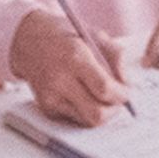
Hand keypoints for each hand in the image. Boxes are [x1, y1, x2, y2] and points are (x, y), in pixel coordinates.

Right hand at [9, 6, 134, 124]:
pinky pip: (75, 119)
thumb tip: (128, 84)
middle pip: (96, 114)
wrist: (30, 41)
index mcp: (75, 58)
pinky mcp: (45, 108)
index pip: (104, 89)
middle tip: (117, 100)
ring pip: (86, 121)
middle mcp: (60, 80)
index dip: (122, 95)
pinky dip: (85, 111)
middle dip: (113, 110)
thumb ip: (117, 58)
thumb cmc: (69, 37)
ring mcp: (50, 97)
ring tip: (101, 95)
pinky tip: (83, 95)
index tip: (127, 92)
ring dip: (100, 112)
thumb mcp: (97, 36)